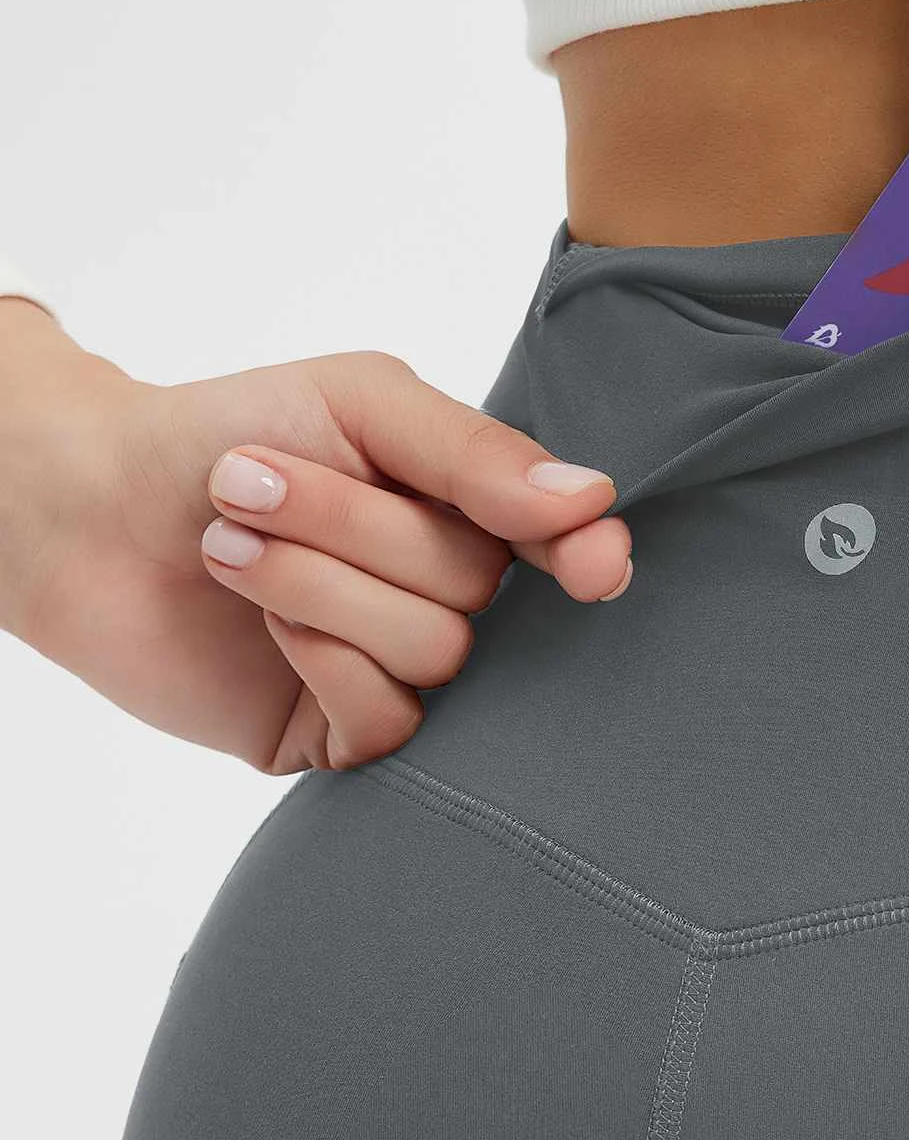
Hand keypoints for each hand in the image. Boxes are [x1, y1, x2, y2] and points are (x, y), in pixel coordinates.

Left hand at [2, 310, 631, 772]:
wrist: (86, 509)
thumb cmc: (222, 435)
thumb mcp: (361, 403)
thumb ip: (475, 452)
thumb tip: (589, 501)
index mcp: (466, 514)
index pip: (565, 550)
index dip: (586, 559)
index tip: (591, 566)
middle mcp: (447, 599)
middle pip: (479, 592)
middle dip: (358, 530)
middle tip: (250, 483)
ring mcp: (399, 674)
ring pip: (436, 655)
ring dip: (319, 587)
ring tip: (229, 546)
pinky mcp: (342, 736)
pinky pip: (389, 722)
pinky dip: (320, 660)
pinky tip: (263, 626)